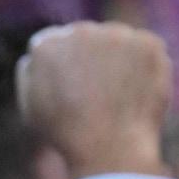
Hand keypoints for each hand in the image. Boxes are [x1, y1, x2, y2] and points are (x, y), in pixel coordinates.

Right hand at [16, 21, 171, 178]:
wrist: (109, 146)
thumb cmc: (65, 132)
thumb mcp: (30, 105)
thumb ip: (30, 72)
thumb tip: (36, 54)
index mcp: (46, 45)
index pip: (51, 42)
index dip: (57, 67)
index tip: (65, 89)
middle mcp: (80, 31)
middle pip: (84, 37)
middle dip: (87, 59)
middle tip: (93, 95)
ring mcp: (117, 35)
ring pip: (115, 42)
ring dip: (116, 60)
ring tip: (114, 98)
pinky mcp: (148, 43)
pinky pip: (144, 50)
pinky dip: (142, 67)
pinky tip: (134, 92)